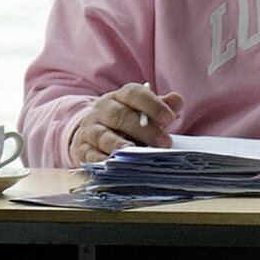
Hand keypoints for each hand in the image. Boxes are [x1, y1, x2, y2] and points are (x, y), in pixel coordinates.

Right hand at [67, 84, 184, 165]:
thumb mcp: (141, 111)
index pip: (133, 94)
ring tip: (135, 152)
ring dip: (119, 144)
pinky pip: (90, 154)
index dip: (152, 104)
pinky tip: (114, 165)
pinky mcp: (82, 148)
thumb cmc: (124, 122)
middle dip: (143, 129)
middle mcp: (102, 110)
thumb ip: (159, 106)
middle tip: (164, 142)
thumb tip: (177, 100)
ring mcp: (90, 129)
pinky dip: (101, 160)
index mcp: (119, 97)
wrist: (90, 133)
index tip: (169, 118)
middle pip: (120, 116)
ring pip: (103, 135)